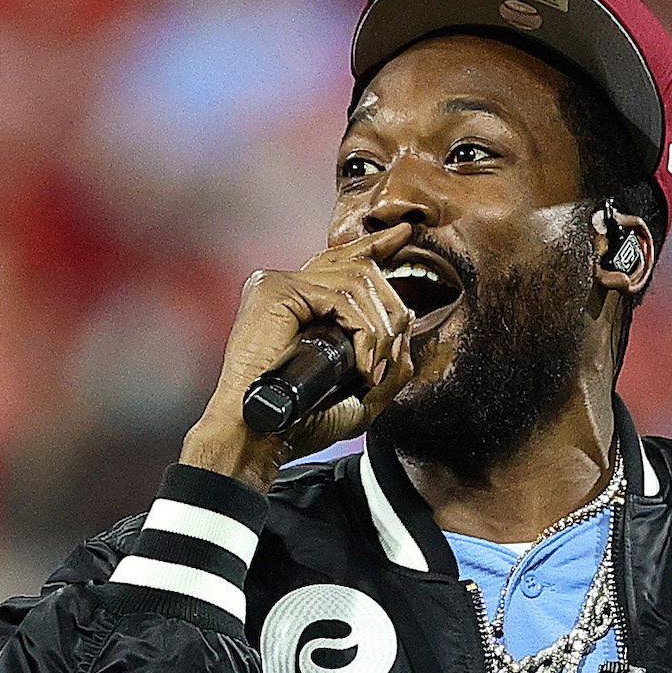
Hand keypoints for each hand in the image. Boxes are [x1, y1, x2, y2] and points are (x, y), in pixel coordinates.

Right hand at [180, 224, 415, 490]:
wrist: (261, 436)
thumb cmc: (301, 422)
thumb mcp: (359, 396)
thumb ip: (388, 364)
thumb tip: (410, 327)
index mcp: (300, 301)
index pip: (344, 260)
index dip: (378, 245)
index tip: (406, 236)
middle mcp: (287, 285)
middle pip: (362, 269)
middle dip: (391, 310)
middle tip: (391, 353)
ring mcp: (278, 283)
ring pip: (358, 281)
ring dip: (380, 329)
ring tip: (374, 369)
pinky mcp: (274, 289)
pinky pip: (341, 296)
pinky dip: (364, 331)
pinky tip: (363, 364)